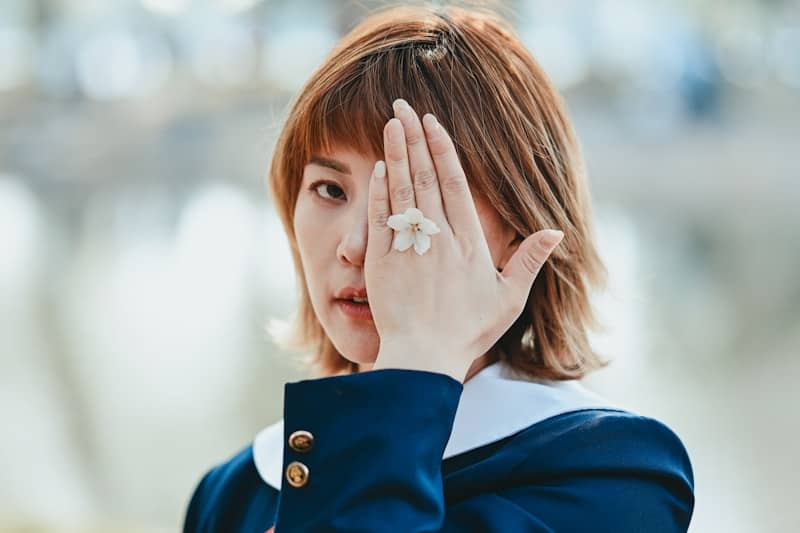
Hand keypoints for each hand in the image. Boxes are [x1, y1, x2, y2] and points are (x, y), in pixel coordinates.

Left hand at [366, 99, 563, 382]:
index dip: (443, 149)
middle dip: (415, 138)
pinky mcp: (382, 260)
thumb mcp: (508, 298)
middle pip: (426, 176)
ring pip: (402, 189)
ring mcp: (408, 246)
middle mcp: (438, 236)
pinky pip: (380, 217)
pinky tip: (378, 167)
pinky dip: (379, 191)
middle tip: (403, 107)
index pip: (454, 183)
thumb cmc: (467, 331)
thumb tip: (556, 232)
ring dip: (396, 153)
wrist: (424, 357)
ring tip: (390, 123)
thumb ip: (529, 261)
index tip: (433, 123)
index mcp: (469, 241)